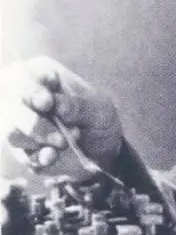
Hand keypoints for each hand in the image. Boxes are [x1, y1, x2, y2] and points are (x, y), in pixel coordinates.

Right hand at [0, 56, 122, 180]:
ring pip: (12, 133)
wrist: (104, 150)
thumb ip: (77, 105)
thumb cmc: (98, 118)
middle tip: (60, 136)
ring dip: (36, 141)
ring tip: (63, 143)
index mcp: (41, 77)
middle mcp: (25, 100)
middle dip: (34, 124)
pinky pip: (23, 155)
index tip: (46, 102)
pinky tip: (51, 157)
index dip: (31, 90)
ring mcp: (20, 126)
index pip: (23, 78)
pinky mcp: (23, 150)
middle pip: (12, 107)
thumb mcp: (98, 109)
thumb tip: (55, 103)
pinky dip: (37, 158)